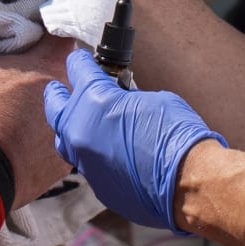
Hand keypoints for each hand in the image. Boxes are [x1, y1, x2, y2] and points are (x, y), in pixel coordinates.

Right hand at [0, 36, 72, 206]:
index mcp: (49, 64)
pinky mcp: (65, 162)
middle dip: (50, 74)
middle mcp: (70, 95)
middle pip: (68, 74)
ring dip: (52, 110)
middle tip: (24, 79)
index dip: (47, 35)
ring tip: (23, 115)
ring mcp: (71, 130)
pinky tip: (25, 142)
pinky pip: (60, 144)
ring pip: (68, 112)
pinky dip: (45, 142)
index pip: (61, 35)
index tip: (32, 40)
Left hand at [42, 49, 220, 232]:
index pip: (78, 71)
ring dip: (72, 128)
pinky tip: (109, 152)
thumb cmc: (178, 135)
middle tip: (58, 88)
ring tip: (79, 122)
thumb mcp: (153, 100)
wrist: (189, 182)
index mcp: (94, 100)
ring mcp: (86, 162)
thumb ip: (126, 99)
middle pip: (55, 107)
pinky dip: (94, 155)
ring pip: (66, 141)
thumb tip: (121, 104)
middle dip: (58, 94)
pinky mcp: (98, 185)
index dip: (80, 62)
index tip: (80, 60)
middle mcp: (81, 131)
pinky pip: (88, 164)